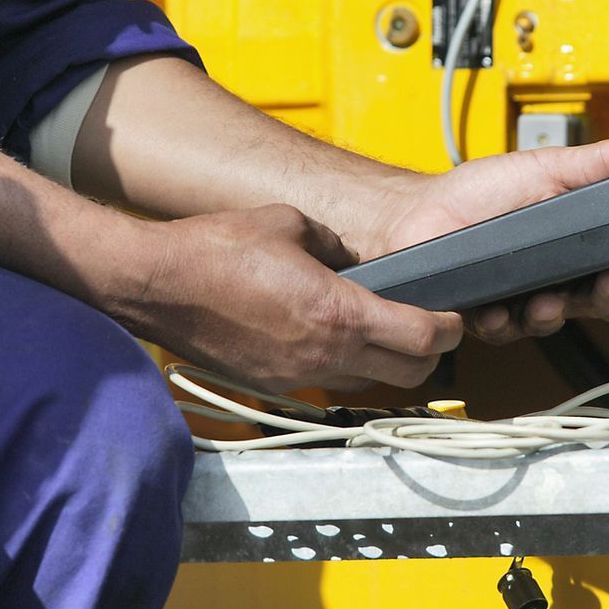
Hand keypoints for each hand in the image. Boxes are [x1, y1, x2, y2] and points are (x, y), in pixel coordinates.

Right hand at [118, 203, 463, 391]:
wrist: (156, 285)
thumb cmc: (215, 249)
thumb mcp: (290, 224)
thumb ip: (335, 245)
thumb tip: (353, 258)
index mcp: (337, 313)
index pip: (422, 338)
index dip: (449, 329)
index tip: (452, 318)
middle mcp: (324, 354)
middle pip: (409, 374)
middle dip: (428, 354)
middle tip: (427, 328)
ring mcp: (297, 376)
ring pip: (369, 382)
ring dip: (385, 363)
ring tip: (380, 332)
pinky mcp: (272, 384)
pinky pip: (327, 380)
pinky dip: (344, 365)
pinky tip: (329, 337)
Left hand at [367, 128, 608, 342]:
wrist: (420, 211)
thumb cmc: (481, 192)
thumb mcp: (550, 168)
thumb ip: (606, 162)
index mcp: (580, 243)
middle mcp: (558, 275)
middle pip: (603, 300)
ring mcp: (525, 299)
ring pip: (559, 321)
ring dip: (558, 311)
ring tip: (548, 296)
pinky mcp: (490, 316)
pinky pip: (507, 331)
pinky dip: (506, 320)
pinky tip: (500, 307)